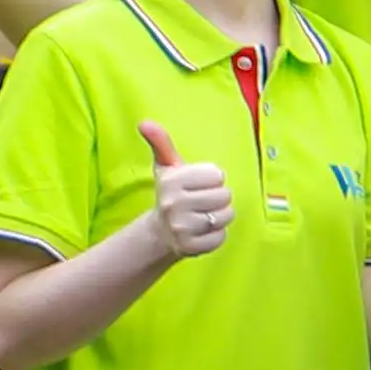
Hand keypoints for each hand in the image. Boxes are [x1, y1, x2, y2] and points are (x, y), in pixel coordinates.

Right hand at [139, 122, 241, 263]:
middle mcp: (173, 204)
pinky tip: (203, 232)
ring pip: (225, 216)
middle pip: (225, 196)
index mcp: (171, 181)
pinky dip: (217, 235)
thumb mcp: (167, 167)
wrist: (160, 232)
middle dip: (219, 198)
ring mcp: (181, 227)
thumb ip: (161, 143)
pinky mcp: (190, 247)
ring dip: (221, 216)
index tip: (199, 185)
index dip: (213, 179)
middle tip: (203, 202)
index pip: (217, 175)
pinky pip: (221, 237)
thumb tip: (144, 122)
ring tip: (204, 215)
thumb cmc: (171, 193)